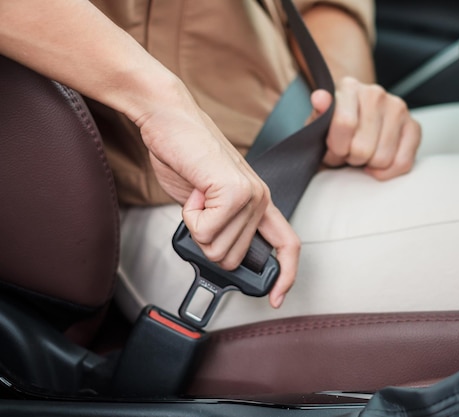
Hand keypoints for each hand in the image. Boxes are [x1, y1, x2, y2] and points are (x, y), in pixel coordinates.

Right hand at [136, 85, 299, 307]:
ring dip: (196, 227)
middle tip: (199, 210)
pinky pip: (205, 231)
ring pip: (217, 249)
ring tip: (197, 196)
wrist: (170, 120)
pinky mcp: (233, 190)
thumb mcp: (208, 201)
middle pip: (232, 259)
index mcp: (259, 202)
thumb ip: (221, 226)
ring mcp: (250, 195)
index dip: (285, 276)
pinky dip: (189, 217)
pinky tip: (194, 192)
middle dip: (207, 243)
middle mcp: (261, 199)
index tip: (274, 299)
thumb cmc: (186, 157)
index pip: (287, 245)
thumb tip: (217, 255)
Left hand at [312, 76, 420, 179]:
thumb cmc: (333, 126)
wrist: (353, 120)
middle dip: (351, 158)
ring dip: (368, 164)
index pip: (345, 124)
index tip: (332, 149)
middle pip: (363, 148)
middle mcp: (376, 94)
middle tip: (347, 152)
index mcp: (349, 87)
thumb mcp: (318, 123)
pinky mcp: (414, 126)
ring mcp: (397, 108)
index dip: (336, 148)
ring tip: (361, 154)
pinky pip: (403, 162)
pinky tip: (375, 163)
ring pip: (383, 158)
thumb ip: (318, 115)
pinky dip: (387, 171)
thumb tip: (320, 98)